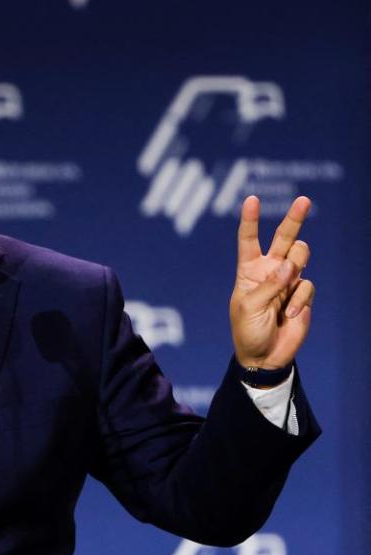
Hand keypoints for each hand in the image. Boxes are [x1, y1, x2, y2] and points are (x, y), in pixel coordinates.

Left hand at [230, 196, 314, 369]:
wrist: (265, 355)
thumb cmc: (248, 330)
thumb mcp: (249, 307)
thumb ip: (268, 286)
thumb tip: (290, 266)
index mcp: (248, 270)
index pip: (248, 240)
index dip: (250, 220)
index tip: (252, 199)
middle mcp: (269, 271)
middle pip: (284, 238)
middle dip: (294, 218)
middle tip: (303, 200)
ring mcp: (288, 281)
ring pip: (301, 257)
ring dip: (296, 267)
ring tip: (286, 288)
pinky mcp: (303, 294)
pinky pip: (307, 286)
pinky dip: (299, 300)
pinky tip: (289, 315)